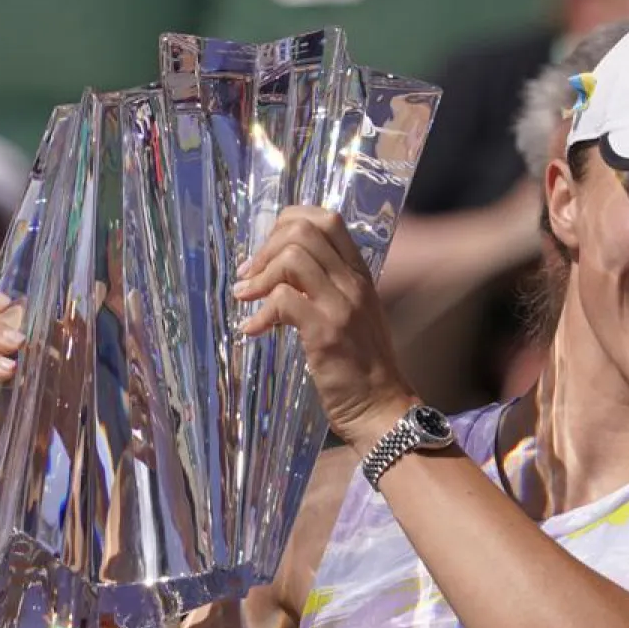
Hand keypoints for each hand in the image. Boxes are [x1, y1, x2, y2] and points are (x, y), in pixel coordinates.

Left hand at [234, 207, 414, 450]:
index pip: (327, 219)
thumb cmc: (363, 366)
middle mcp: (353, 283)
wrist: (382, 407)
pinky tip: (253, 330)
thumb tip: (283, 272)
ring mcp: (341, 306)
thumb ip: (327, 288)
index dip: (288, 223)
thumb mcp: (353, 315)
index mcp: (359, 275)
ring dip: (260, 276)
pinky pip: (283, 300)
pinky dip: (259, 313)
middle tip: (249, 276)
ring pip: (292, 258)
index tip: (268, 251)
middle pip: (304, 231)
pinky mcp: (326, 333)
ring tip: (246, 299)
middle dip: (266, 248)